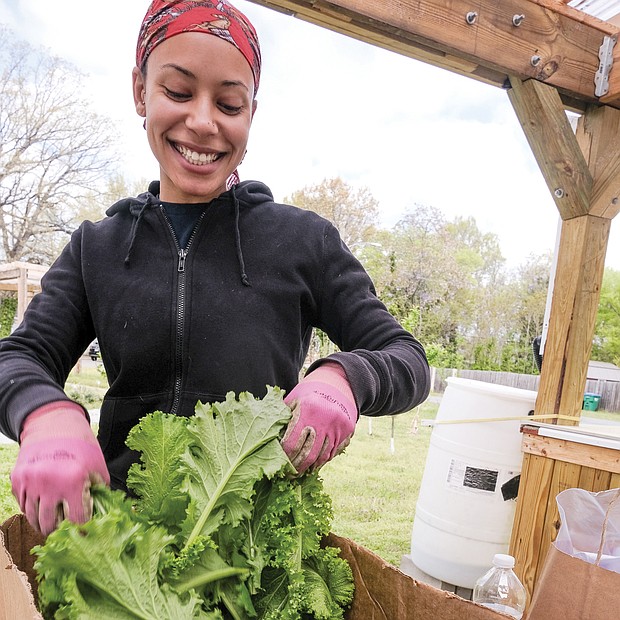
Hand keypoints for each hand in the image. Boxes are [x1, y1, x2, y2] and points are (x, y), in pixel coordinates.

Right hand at [11, 402, 109, 534]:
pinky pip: (22, 504)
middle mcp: (49, 482)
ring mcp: (30, 481)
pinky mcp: (17, 478)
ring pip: (32, 517)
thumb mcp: (97, 466)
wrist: (55, 424)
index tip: (83, 536)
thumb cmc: (81, 446)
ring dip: (42, 523)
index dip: (81, 530)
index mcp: (74, 480)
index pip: (76, 519)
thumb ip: (100, 491)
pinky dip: (31, 509)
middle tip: (64, 532)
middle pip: (49, 524)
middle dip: (58, 531)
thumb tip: (103, 515)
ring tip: (51, 523)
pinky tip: (41, 507)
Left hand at [282, 363, 357, 473]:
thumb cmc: (309, 393)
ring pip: (322, 456)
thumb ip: (282, 417)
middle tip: (289, 477)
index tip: (279, 467)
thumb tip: (267, 438)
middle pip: (308, 454)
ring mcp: (337, 426)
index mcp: (307, 410)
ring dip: (310, 467)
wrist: (337, 383)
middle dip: (297, 469)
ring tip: (301, 473)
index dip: (285, 458)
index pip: (292, 443)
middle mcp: (324, 419)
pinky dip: (323, 461)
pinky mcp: (347, 430)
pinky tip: (314, 465)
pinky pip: (334, 452)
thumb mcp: (294, 399)